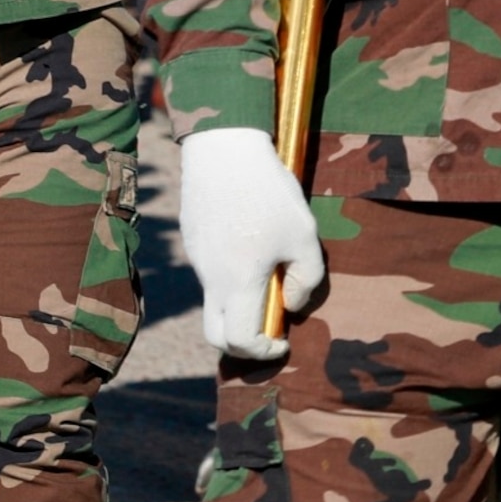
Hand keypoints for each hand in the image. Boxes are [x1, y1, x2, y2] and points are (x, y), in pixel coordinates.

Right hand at [179, 127, 324, 361]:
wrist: (224, 149)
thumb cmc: (269, 193)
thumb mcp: (303, 235)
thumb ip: (307, 278)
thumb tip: (291, 303)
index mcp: (237, 283)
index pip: (238, 341)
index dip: (262, 352)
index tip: (283, 339)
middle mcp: (210, 278)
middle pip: (215, 333)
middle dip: (242, 343)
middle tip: (271, 325)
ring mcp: (196, 259)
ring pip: (214, 300)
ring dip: (240, 303)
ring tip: (269, 267)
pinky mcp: (193, 240)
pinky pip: (211, 272)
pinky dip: (230, 277)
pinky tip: (251, 242)